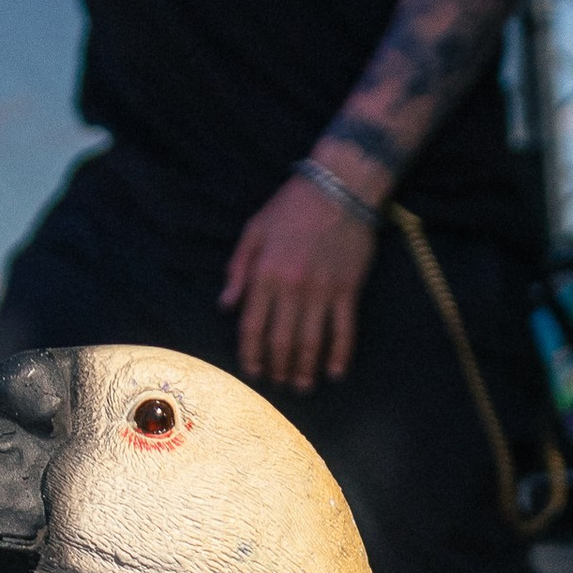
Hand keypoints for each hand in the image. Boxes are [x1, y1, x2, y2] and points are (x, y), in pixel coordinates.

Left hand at [221, 168, 381, 392]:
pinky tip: (335, 372)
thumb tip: (225, 306)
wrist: (339, 187)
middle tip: (278, 383)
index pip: (253, 326)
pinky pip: (343, 329)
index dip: (251, 355)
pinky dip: (339, 354)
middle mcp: (291, 287)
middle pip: (281, 341)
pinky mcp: (347, 289)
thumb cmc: (292, 206)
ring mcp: (321, 290)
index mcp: (265, 274)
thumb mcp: (254, 230)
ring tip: (302, 386)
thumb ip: (238, 269)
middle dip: (278, 368)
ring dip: (305, 369)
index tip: (252, 372)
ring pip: (311, 341)